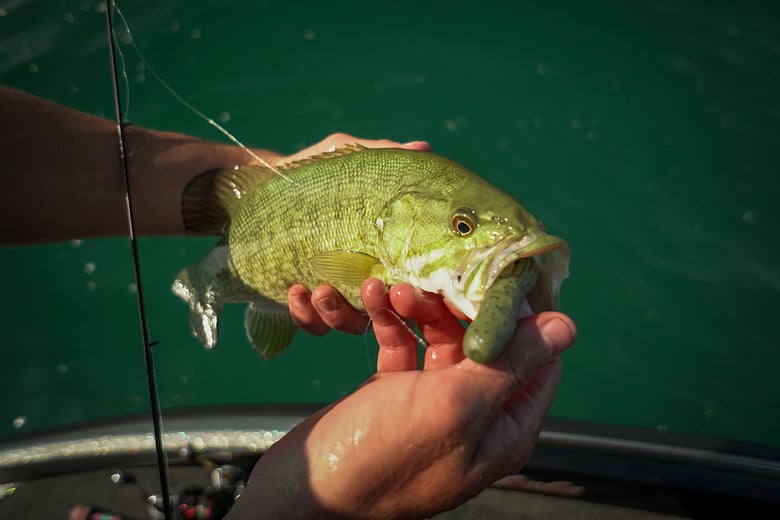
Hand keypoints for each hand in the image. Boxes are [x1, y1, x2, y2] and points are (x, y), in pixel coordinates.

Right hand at [229, 279, 575, 518]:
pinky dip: (390, 323)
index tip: (494, 272)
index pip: (536, 358)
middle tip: (430, 276)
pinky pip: (403, 346)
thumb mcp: (454, 407)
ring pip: (440, 338)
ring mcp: (433, 405)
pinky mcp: (394, 394)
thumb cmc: (382, 454)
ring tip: (388, 288)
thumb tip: (567, 328)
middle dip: (458, 304)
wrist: (305, 488)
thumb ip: (510, 366)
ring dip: (417, 308)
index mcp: (504, 428)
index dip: (520, 314)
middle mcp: (476, 415)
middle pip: (484, 341)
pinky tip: (370, 301)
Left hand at [284, 133, 430, 335]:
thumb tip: (422, 147)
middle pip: (387, 314)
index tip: (410, 287)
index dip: (420, 297)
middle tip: (370, 289)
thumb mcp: (343, 158)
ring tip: (321, 291)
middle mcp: (368, 282)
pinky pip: (310, 322)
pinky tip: (296, 292)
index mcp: (388, 253)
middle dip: (380, 308)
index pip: (415, 286)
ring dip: (337, 313)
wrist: (259, 183)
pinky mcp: (305, 305)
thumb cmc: (311, 173)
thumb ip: (380, 155)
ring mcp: (337, 297)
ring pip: (347, 324)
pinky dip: (305, 313)